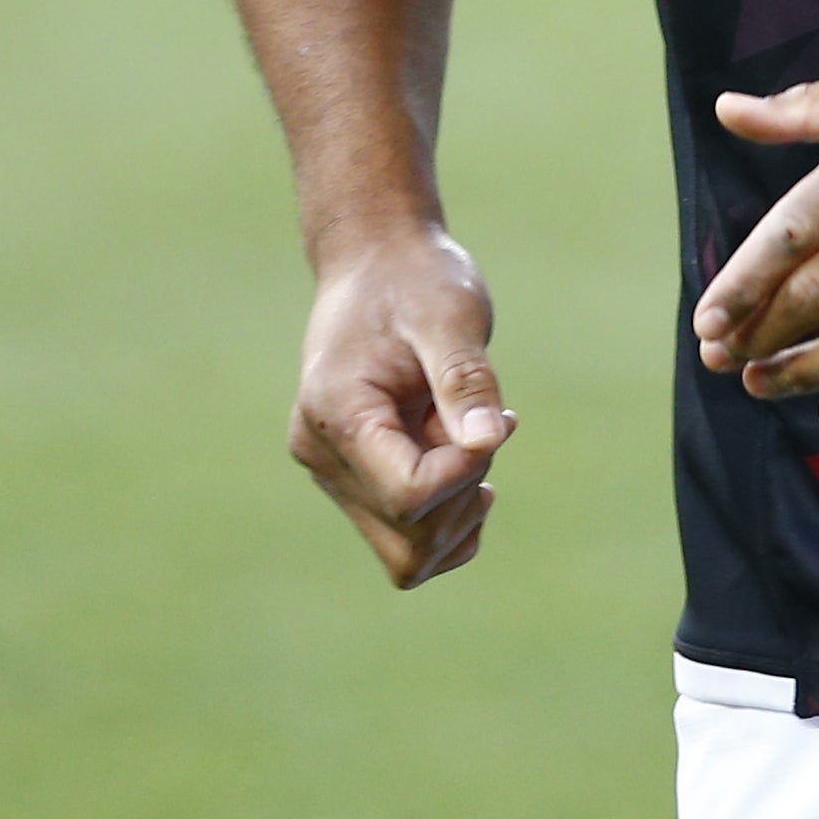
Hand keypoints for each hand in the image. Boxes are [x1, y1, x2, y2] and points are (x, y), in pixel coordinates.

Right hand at [290, 226, 514, 584]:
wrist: (378, 262)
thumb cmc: (414, 279)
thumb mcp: (449, 313)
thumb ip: (465, 378)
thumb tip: (487, 445)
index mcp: (335, 414)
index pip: (407, 496)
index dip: (465, 472)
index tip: (496, 418)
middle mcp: (322, 455)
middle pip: (408, 543)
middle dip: (464, 495)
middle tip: (482, 421)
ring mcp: (336, 473)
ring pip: (410, 555)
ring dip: (460, 505)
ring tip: (467, 427)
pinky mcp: (356, 478)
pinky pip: (411, 540)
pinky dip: (453, 513)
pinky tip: (468, 450)